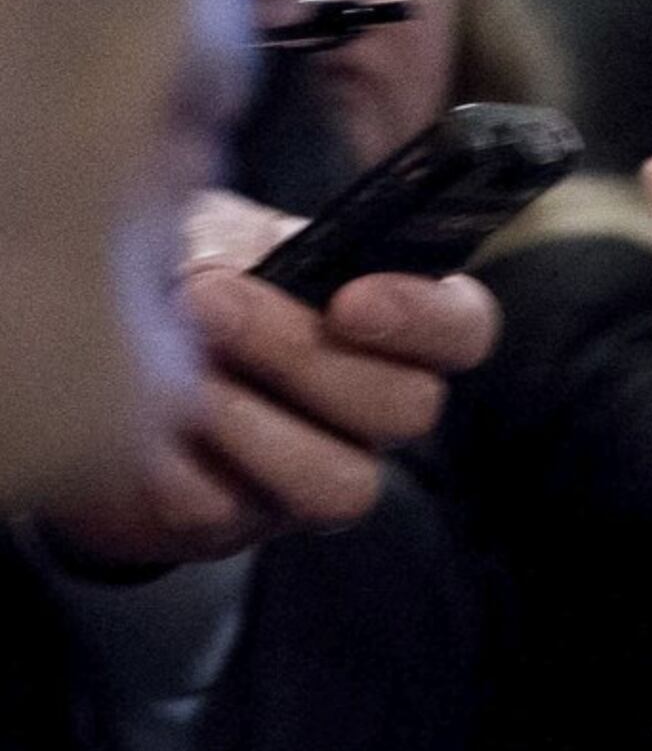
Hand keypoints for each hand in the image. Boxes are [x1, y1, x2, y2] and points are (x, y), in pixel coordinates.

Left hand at [37, 191, 501, 571]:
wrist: (90, 355)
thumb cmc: (177, 276)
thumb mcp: (214, 229)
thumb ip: (246, 232)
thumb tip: (242, 241)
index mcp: (389, 324)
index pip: (462, 329)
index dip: (426, 322)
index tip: (350, 301)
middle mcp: (372, 405)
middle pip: (408, 409)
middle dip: (304, 356)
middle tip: (207, 302)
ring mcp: (316, 470)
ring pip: (344, 486)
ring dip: (257, 427)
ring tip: (181, 375)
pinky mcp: (240, 521)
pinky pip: (228, 514)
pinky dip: (175, 468)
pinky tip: (135, 425)